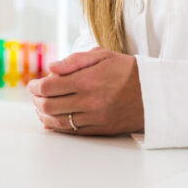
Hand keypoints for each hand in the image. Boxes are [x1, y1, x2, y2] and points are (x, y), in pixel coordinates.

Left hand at [27, 48, 143, 135]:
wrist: (155, 93)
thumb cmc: (127, 71)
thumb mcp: (102, 55)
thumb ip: (74, 60)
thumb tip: (50, 68)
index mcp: (87, 80)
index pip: (49, 87)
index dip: (35, 86)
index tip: (32, 84)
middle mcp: (89, 101)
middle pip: (49, 105)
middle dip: (36, 100)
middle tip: (35, 95)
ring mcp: (95, 117)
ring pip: (58, 121)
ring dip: (44, 115)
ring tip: (41, 107)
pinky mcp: (100, 130)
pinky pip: (73, 132)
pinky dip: (58, 127)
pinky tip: (52, 121)